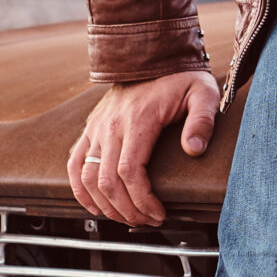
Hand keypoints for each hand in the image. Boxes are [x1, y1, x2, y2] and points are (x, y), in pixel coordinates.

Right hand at [68, 69, 220, 228]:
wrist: (150, 55)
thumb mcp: (201, 93)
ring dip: (105, 205)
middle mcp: (111, 126)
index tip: (159, 213)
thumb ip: (202, 120)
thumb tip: (193, 150)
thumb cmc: (179, 77)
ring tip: (127, 217)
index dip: (142, 200)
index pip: (130, 172)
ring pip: (88, 177)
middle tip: (148, 221)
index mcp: (138, 121)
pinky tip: (96, 206)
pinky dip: (80, 190)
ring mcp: (97, 128)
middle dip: (128, 209)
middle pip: (108, 181)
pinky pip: (74, 164)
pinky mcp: (90, 129)